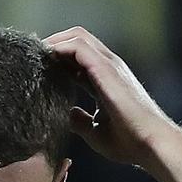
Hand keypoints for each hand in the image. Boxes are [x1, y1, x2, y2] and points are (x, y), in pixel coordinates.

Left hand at [43, 26, 180, 167]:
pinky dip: (59, 47)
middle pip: (77, 40)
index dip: (57, 59)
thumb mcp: (96, 131)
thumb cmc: (129, 142)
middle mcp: (108, 68)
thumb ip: (81, 121)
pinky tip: (44, 57)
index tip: (36, 67)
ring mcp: (109, 65)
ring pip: (77, 37)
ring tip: (33, 53)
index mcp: (106, 80)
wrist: (150, 144)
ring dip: (54, 41)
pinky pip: (78, 47)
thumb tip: (67, 115)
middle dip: (53, 44)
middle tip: (31, 56)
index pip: (78, 59)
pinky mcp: (106, 69)